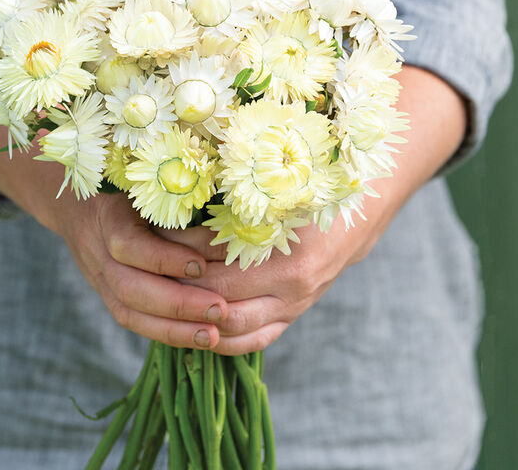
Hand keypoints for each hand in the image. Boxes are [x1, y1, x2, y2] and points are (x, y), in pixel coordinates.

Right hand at [0, 79, 229, 349]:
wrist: (75, 202)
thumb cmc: (125, 182)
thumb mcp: (141, 176)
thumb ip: (173, 188)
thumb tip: (229, 201)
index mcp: (107, 215)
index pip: (129, 245)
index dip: (163, 259)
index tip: (201, 265)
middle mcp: (98, 250)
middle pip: (130, 286)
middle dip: (177, 302)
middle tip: (221, 309)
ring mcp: (100, 277)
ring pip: (130, 311)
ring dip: (174, 327)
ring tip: (214, 334)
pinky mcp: (108, 294)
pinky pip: (133, 321)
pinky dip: (166, 333)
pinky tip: (199, 338)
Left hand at [155, 63, 469, 354]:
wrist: (371, 198)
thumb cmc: (324, 178)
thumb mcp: (285, 178)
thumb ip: (243, 190)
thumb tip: (186, 186)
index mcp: (290, 251)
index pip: (217, 266)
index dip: (178, 256)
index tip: (150, 237)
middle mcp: (295, 286)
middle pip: (221, 303)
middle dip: (180, 291)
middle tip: (146, 271)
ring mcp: (298, 304)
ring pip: (236, 331)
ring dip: (196, 319)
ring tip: (162, 298)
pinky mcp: (296, 312)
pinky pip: (256, 340)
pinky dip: (223, 339)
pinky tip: (195, 325)